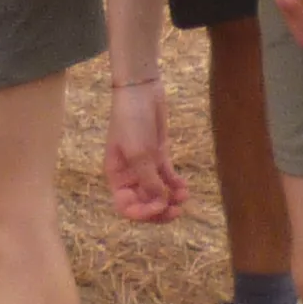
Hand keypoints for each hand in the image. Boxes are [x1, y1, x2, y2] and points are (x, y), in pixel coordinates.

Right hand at [102, 78, 187, 224]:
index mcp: (117, 177)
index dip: (142, 212)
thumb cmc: (132, 121)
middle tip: (176, 211)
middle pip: (144, 203)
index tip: (159, 205)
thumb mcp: (138, 153)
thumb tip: (160, 202)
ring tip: (184, 195)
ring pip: (158, 193)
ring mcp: (145, 166)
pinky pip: (167, 178)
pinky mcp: (158, 156)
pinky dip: (176, 185)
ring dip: (171, 198)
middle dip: (160, 209)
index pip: (126, 207)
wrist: (140, 90)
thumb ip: (148, 180)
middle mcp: (130, 175)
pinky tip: (185, 187)